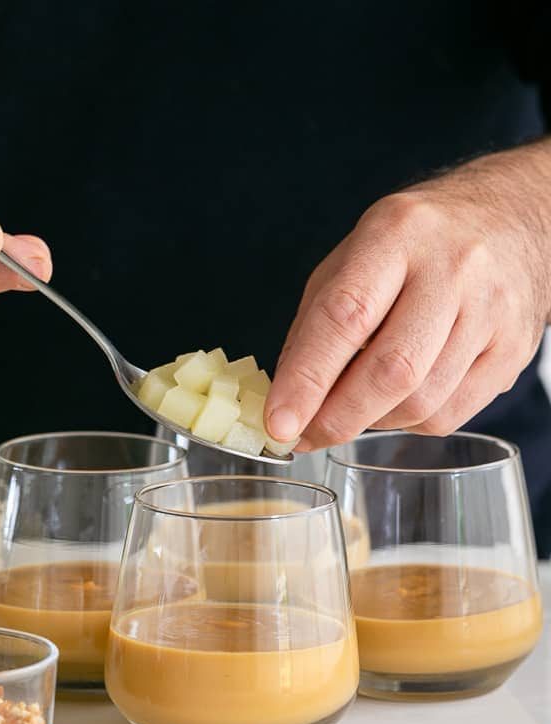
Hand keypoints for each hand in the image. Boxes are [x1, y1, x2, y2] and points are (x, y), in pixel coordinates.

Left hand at [265, 146, 550, 449]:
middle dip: (338, 418)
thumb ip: (314, 325)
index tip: (278, 423)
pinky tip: (397, 402)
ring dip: (373, 421)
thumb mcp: (352, 259)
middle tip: (307, 436)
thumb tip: (285, 399)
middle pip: (392, 369)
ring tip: (353, 408)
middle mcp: (451, 268)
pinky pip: (449, 415)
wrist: (510, 220)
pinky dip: (409, 422)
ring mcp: (491, 310)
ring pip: (422, 402)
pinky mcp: (513, 350)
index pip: (345, 316)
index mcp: (396, 234)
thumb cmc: (415, 246)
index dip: (307, 379)